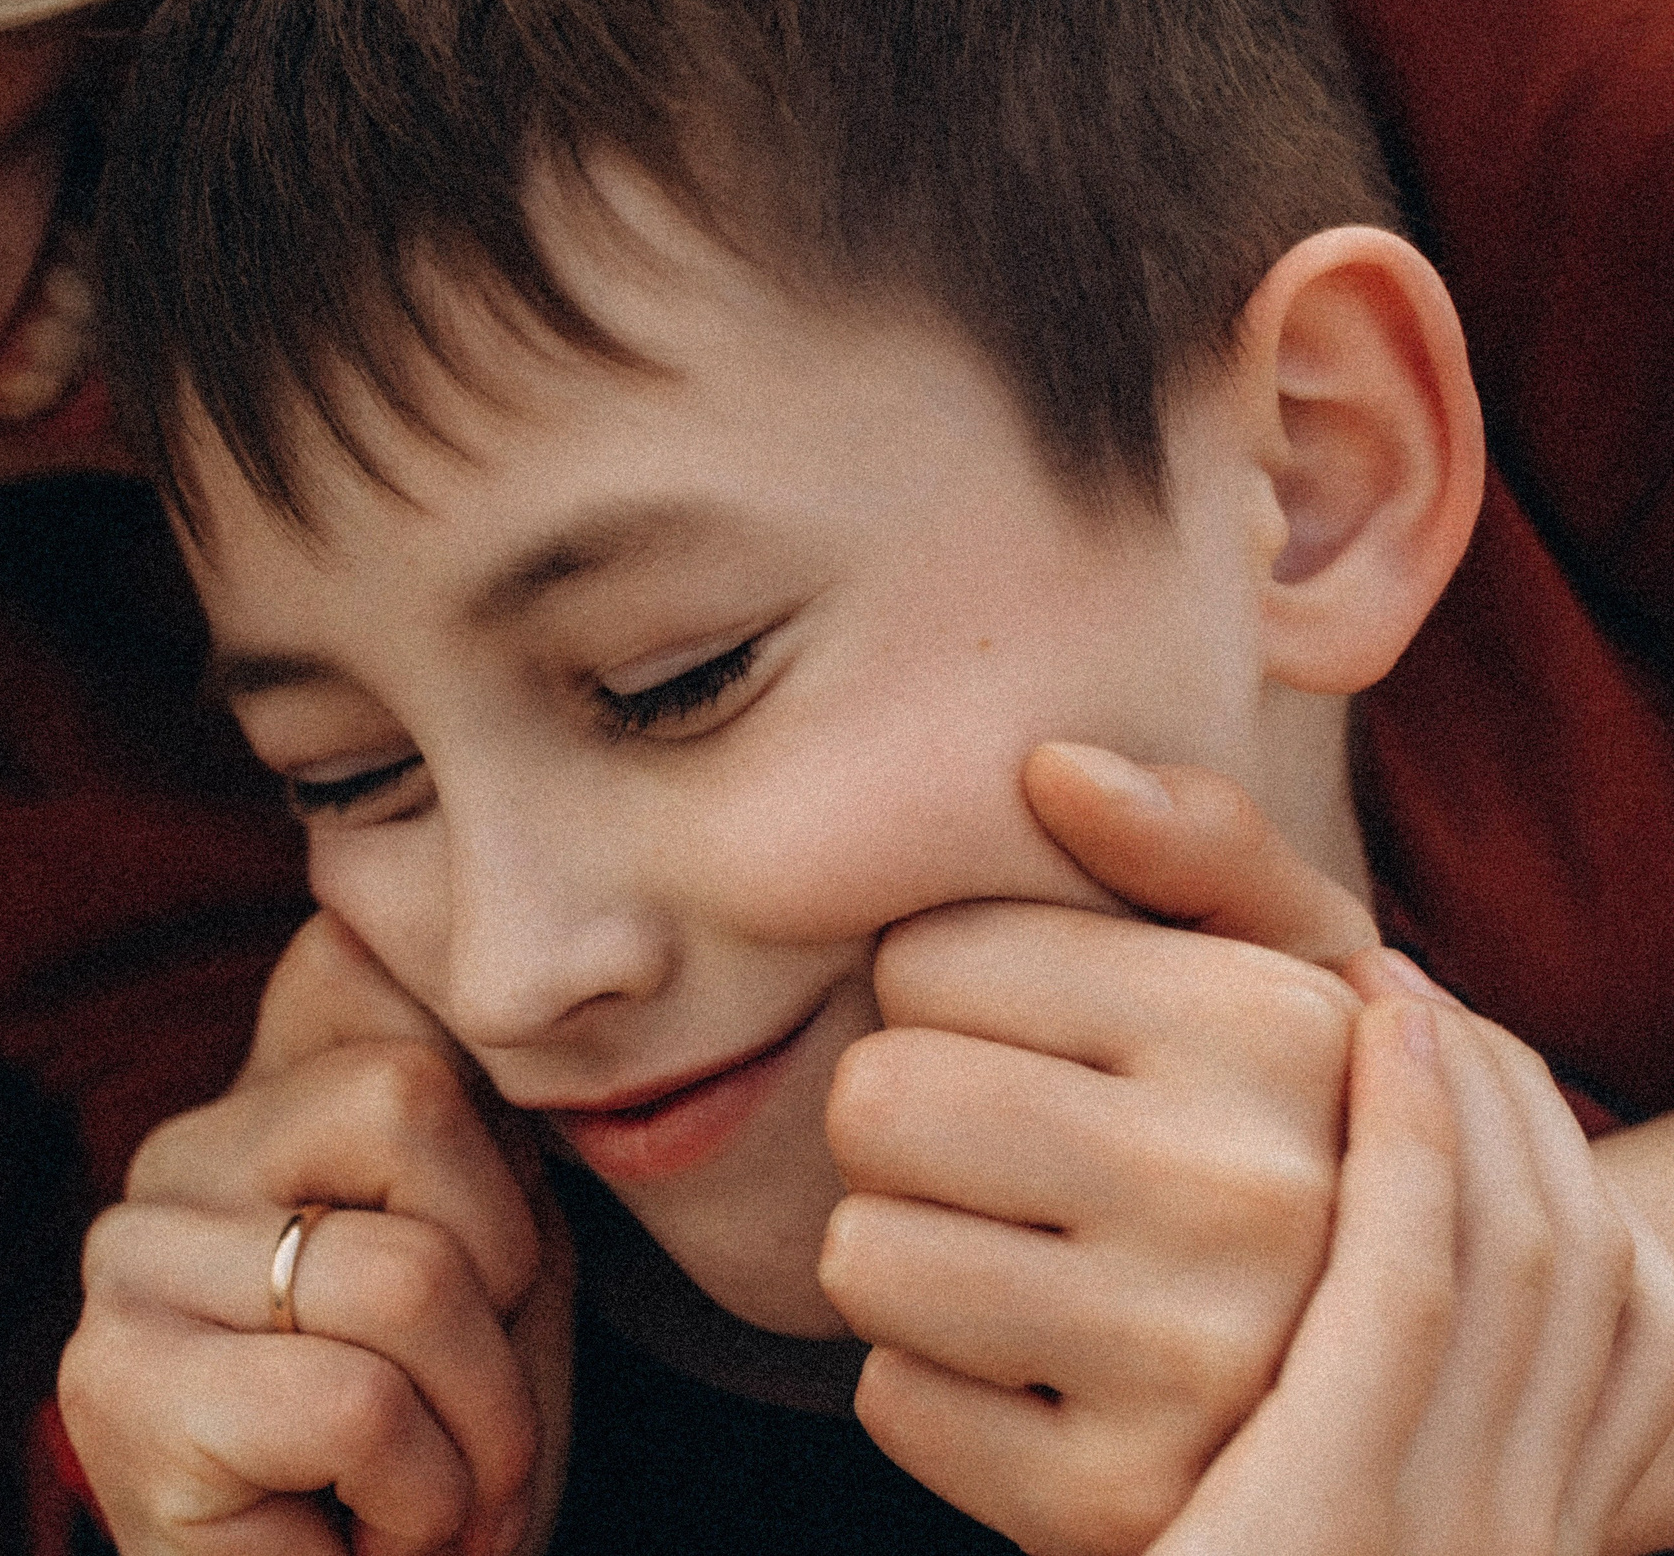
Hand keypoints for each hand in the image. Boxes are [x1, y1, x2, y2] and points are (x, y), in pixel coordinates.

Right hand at [58, 914, 573, 1555]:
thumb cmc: (444, 1462)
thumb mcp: (504, 1265)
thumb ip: (492, 1125)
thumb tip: (521, 1011)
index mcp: (258, 1098)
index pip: (369, 961)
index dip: (497, 1118)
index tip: (494, 1267)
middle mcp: (172, 1154)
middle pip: (414, 1097)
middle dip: (508, 1283)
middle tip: (474, 1414)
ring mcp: (125, 1262)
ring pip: (409, 1272)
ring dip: (481, 1429)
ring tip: (436, 1497)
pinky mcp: (119, 1388)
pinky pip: (360, 1405)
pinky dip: (425, 1504)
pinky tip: (373, 1541)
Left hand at [822, 745, 1374, 1554]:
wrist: (1391, 1395)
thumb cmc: (1298, 1130)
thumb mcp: (1294, 969)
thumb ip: (1194, 843)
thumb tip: (1052, 767)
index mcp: (1269, 1029)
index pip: (929, 957)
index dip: (955, 997)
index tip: (1040, 1044)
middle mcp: (1244, 1191)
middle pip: (874, 1097)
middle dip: (911, 1122)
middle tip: (1005, 1156)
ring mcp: (1183, 1361)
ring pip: (860, 1253)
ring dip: (909, 1253)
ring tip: (1018, 1257)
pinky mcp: (1109, 1500)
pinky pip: (890, 1397)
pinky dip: (933, 1383)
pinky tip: (1032, 1370)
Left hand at [1153, 978, 1673, 1555]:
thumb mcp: (1288, 1523)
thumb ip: (1327, 1435)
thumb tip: (1331, 1328)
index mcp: (1515, 1544)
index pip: (1619, 1334)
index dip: (1558, 1175)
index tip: (1465, 1071)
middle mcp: (1510, 1541)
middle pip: (1583, 1270)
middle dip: (1518, 1106)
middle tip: (1412, 992)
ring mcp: (1444, 1530)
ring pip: (1523, 1252)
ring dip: (1471, 1090)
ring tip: (1387, 984)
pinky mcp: (1329, 1505)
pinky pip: (1406, 1285)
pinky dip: (1415, 1142)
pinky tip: (1374, 1035)